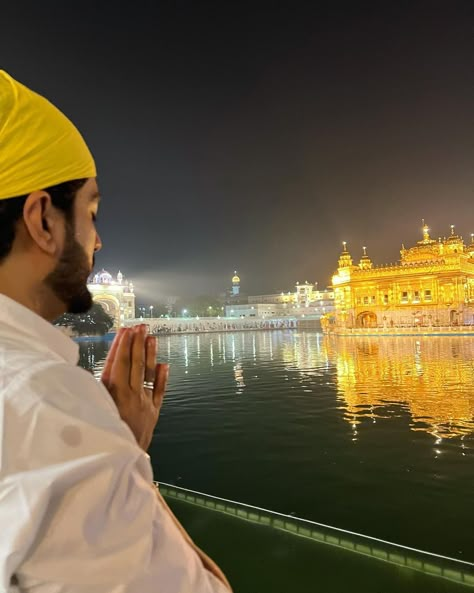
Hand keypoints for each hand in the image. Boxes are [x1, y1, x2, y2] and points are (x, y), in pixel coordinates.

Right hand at [101, 325, 168, 450]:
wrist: (119, 463)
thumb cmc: (102, 437)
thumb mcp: (94, 411)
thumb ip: (100, 390)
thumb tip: (108, 369)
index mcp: (115, 394)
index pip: (120, 363)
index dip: (123, 345)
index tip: (126, 330)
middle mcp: (132, 396)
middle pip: (135, 364)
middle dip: (138, 344)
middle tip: (141, 326)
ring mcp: (145, 404)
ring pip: (148, 374)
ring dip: (150, 355)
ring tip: (152, 338)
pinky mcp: (153, 414)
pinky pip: (159, 392)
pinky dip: (162, 378)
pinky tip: (164, 365)